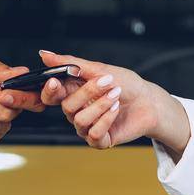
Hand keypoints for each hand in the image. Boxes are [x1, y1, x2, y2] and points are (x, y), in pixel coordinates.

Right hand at [36, 49, 172, 148]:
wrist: (149, 101)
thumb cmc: (126, 84)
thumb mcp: (99, 69)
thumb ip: (71, 64)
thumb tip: (45, 54)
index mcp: (73, 93)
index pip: (51, 95)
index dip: (49, 90)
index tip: (55, 81)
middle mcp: (77, 111)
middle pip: (66, 106)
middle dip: (88, 92)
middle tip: (107, 81)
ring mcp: (87, 127)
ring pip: (79, 120)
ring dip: (101, 105)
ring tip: (116, 95)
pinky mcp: (99, 140)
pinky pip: (93, 133)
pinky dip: (106, 119)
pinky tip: (116, 109)